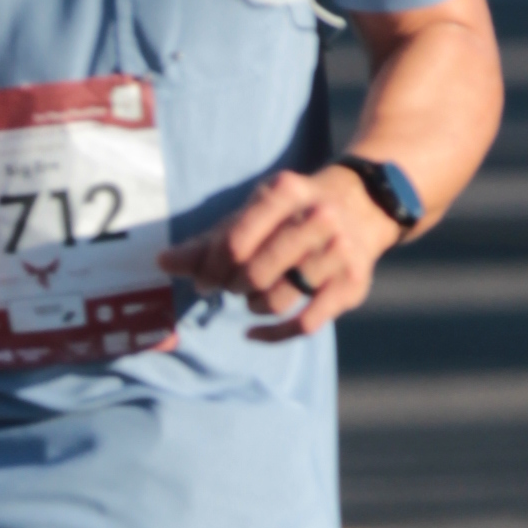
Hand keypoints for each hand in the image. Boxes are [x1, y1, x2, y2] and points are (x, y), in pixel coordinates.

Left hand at [158, 163, 395, 340]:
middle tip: (230, 287)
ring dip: (252, 307)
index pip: (234, 242)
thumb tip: (163, 263)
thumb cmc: (292, 213)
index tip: (203, 280)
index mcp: (286, 192)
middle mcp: (318, 219)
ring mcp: (338, 253)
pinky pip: (305, 325)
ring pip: (277, 300)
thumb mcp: (254, 213)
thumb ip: (209, 240)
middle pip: (254, 274)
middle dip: (232, 287)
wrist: (363, 204)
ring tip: (251, 297)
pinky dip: (273, 335)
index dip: (209, 269)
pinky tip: (254, 332)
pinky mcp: (352, 285)